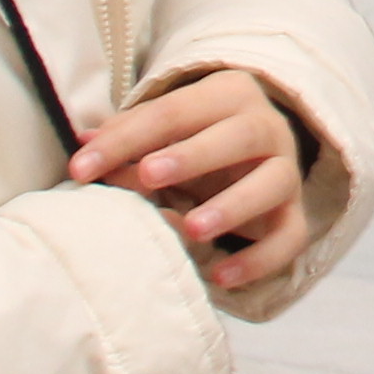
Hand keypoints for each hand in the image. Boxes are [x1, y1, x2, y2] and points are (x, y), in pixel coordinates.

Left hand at [68, 69, 315, 291]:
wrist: (256, 150)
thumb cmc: (195, 138)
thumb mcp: (164, 130)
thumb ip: (128, 137)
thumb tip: (84, 143)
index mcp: (227, 96)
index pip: (174, 111)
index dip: (125, 139)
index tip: (79, 169)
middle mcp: (265, 128)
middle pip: (239, 135)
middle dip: (193, 155)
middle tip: (148, 175)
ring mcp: (285, 172)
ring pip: (273, 182)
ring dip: (234, 205)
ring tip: (193, 228)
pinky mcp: (294, 214)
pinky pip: (290, 236)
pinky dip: (260, 259)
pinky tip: (220, 277)